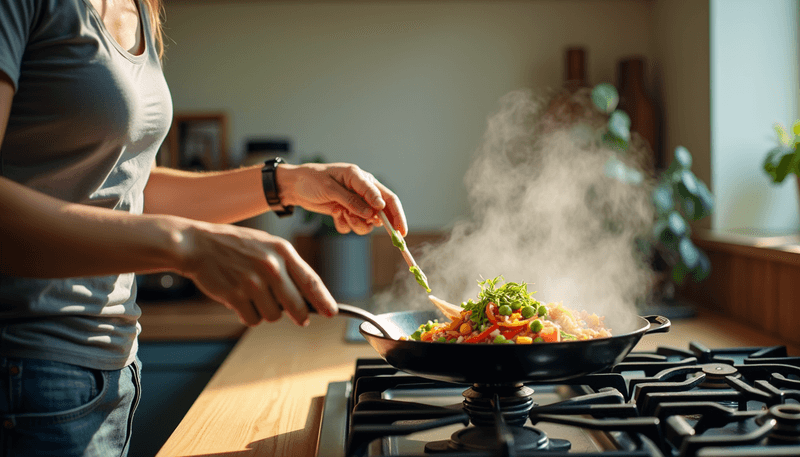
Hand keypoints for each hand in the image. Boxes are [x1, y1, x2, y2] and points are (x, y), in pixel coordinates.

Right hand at [175, 220, 337, 326]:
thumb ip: (288, 266)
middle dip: (300, 316)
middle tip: (301, 319)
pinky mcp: (235, 295)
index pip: (311, 281)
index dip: (324, 300)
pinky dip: (248, 315)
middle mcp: (271, 266)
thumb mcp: (267, 245)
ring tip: (254, 295)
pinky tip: (240, 299)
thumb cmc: (236, 246)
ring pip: (274, 316)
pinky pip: (252, 319)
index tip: (331, 312)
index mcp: (282, 250)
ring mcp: (252, 281)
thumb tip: (308, 296)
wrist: (197, 244)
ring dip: (266, 312)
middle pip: (296, 306)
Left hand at [277, 162, 407, 236]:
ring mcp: (355, 204)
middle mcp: (363, 192)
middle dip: (378, 223)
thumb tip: (373, 213)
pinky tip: (335, 215)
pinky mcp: (346, 213)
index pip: (387, 198)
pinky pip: (353, 226)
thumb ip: (352, 200)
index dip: (397, 215)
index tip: (400, 231)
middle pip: (383, 212)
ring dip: (357, 224)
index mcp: (363, 179)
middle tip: (374, 229)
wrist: (294, 186)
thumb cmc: (311, 179)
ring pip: (368, 223)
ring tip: (342, 215)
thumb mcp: (331, 188)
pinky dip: (345, 225)